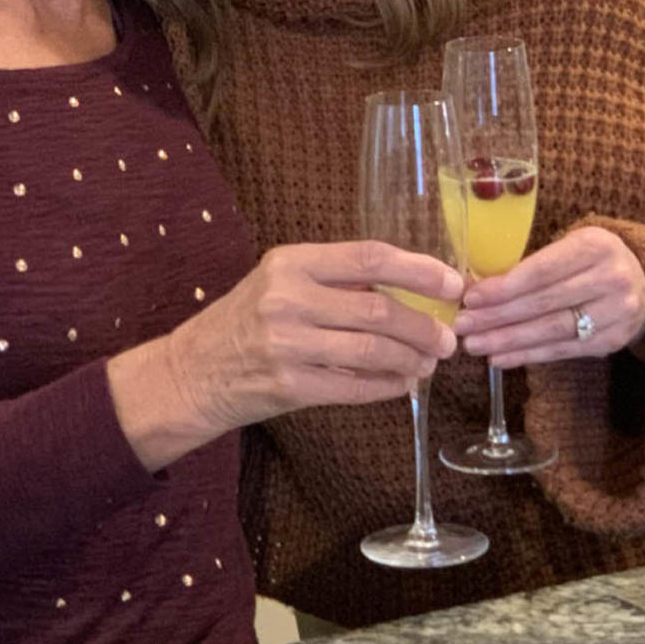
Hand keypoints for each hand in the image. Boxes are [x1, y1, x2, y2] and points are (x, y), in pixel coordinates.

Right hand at [108, 241, 462, 468]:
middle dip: (425, 326)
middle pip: (379, 308)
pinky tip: (401, 384)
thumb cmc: (243, 323)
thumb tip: (410, 287)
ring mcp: (287, 344)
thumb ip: (335, 281)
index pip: (370, 256)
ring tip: (427, 364)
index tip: (453, 284)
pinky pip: (356, 386)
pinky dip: (388, 387)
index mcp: (290, 262)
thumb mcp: (279, 283)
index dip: (420, 270)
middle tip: (447, 339)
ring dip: (411, 359)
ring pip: (374, 350)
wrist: (191, 373)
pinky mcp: (289, 386)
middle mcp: (287, 298)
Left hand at [453, 226, 644, 367]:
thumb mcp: (569, 247)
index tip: (470, 298)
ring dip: (508, 340)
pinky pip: (563, 350)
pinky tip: (500, 358)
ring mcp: (617, 313)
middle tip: (463, 325)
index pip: (541, 271)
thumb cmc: (590, 261)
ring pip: (552, 330)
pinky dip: (528, 356)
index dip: (503, 287)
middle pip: (544, 303)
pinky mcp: (613, 341)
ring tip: (475, 345)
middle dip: (498, 316)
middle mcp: (612, 278)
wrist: (643, 282)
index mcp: (596, 246)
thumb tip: (474, 286)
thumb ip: (530, 264)